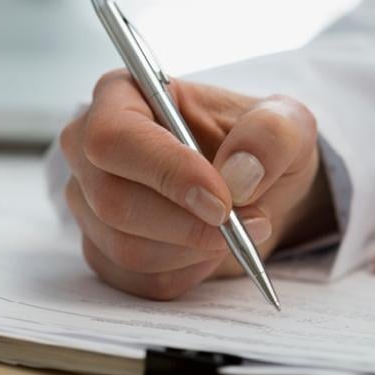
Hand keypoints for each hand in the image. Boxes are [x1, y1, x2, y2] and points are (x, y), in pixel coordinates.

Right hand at [59, 70, 330, 299]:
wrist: (256, 191)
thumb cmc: (257, 145)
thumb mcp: (286, 123)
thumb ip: (271, 134)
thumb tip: (239, 172)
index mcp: (121, 95)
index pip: (114, 137)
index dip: (165, 172)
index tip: (221, 200)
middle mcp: (89, 147)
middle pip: (112, 200)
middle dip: (185, 223)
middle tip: (243, 224)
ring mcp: (88, 201)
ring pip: (124, 247)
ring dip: (192, 250)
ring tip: (235, 232)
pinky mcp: (101, 248)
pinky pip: (135, 279)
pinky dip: (184, 273)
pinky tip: (207, 249)